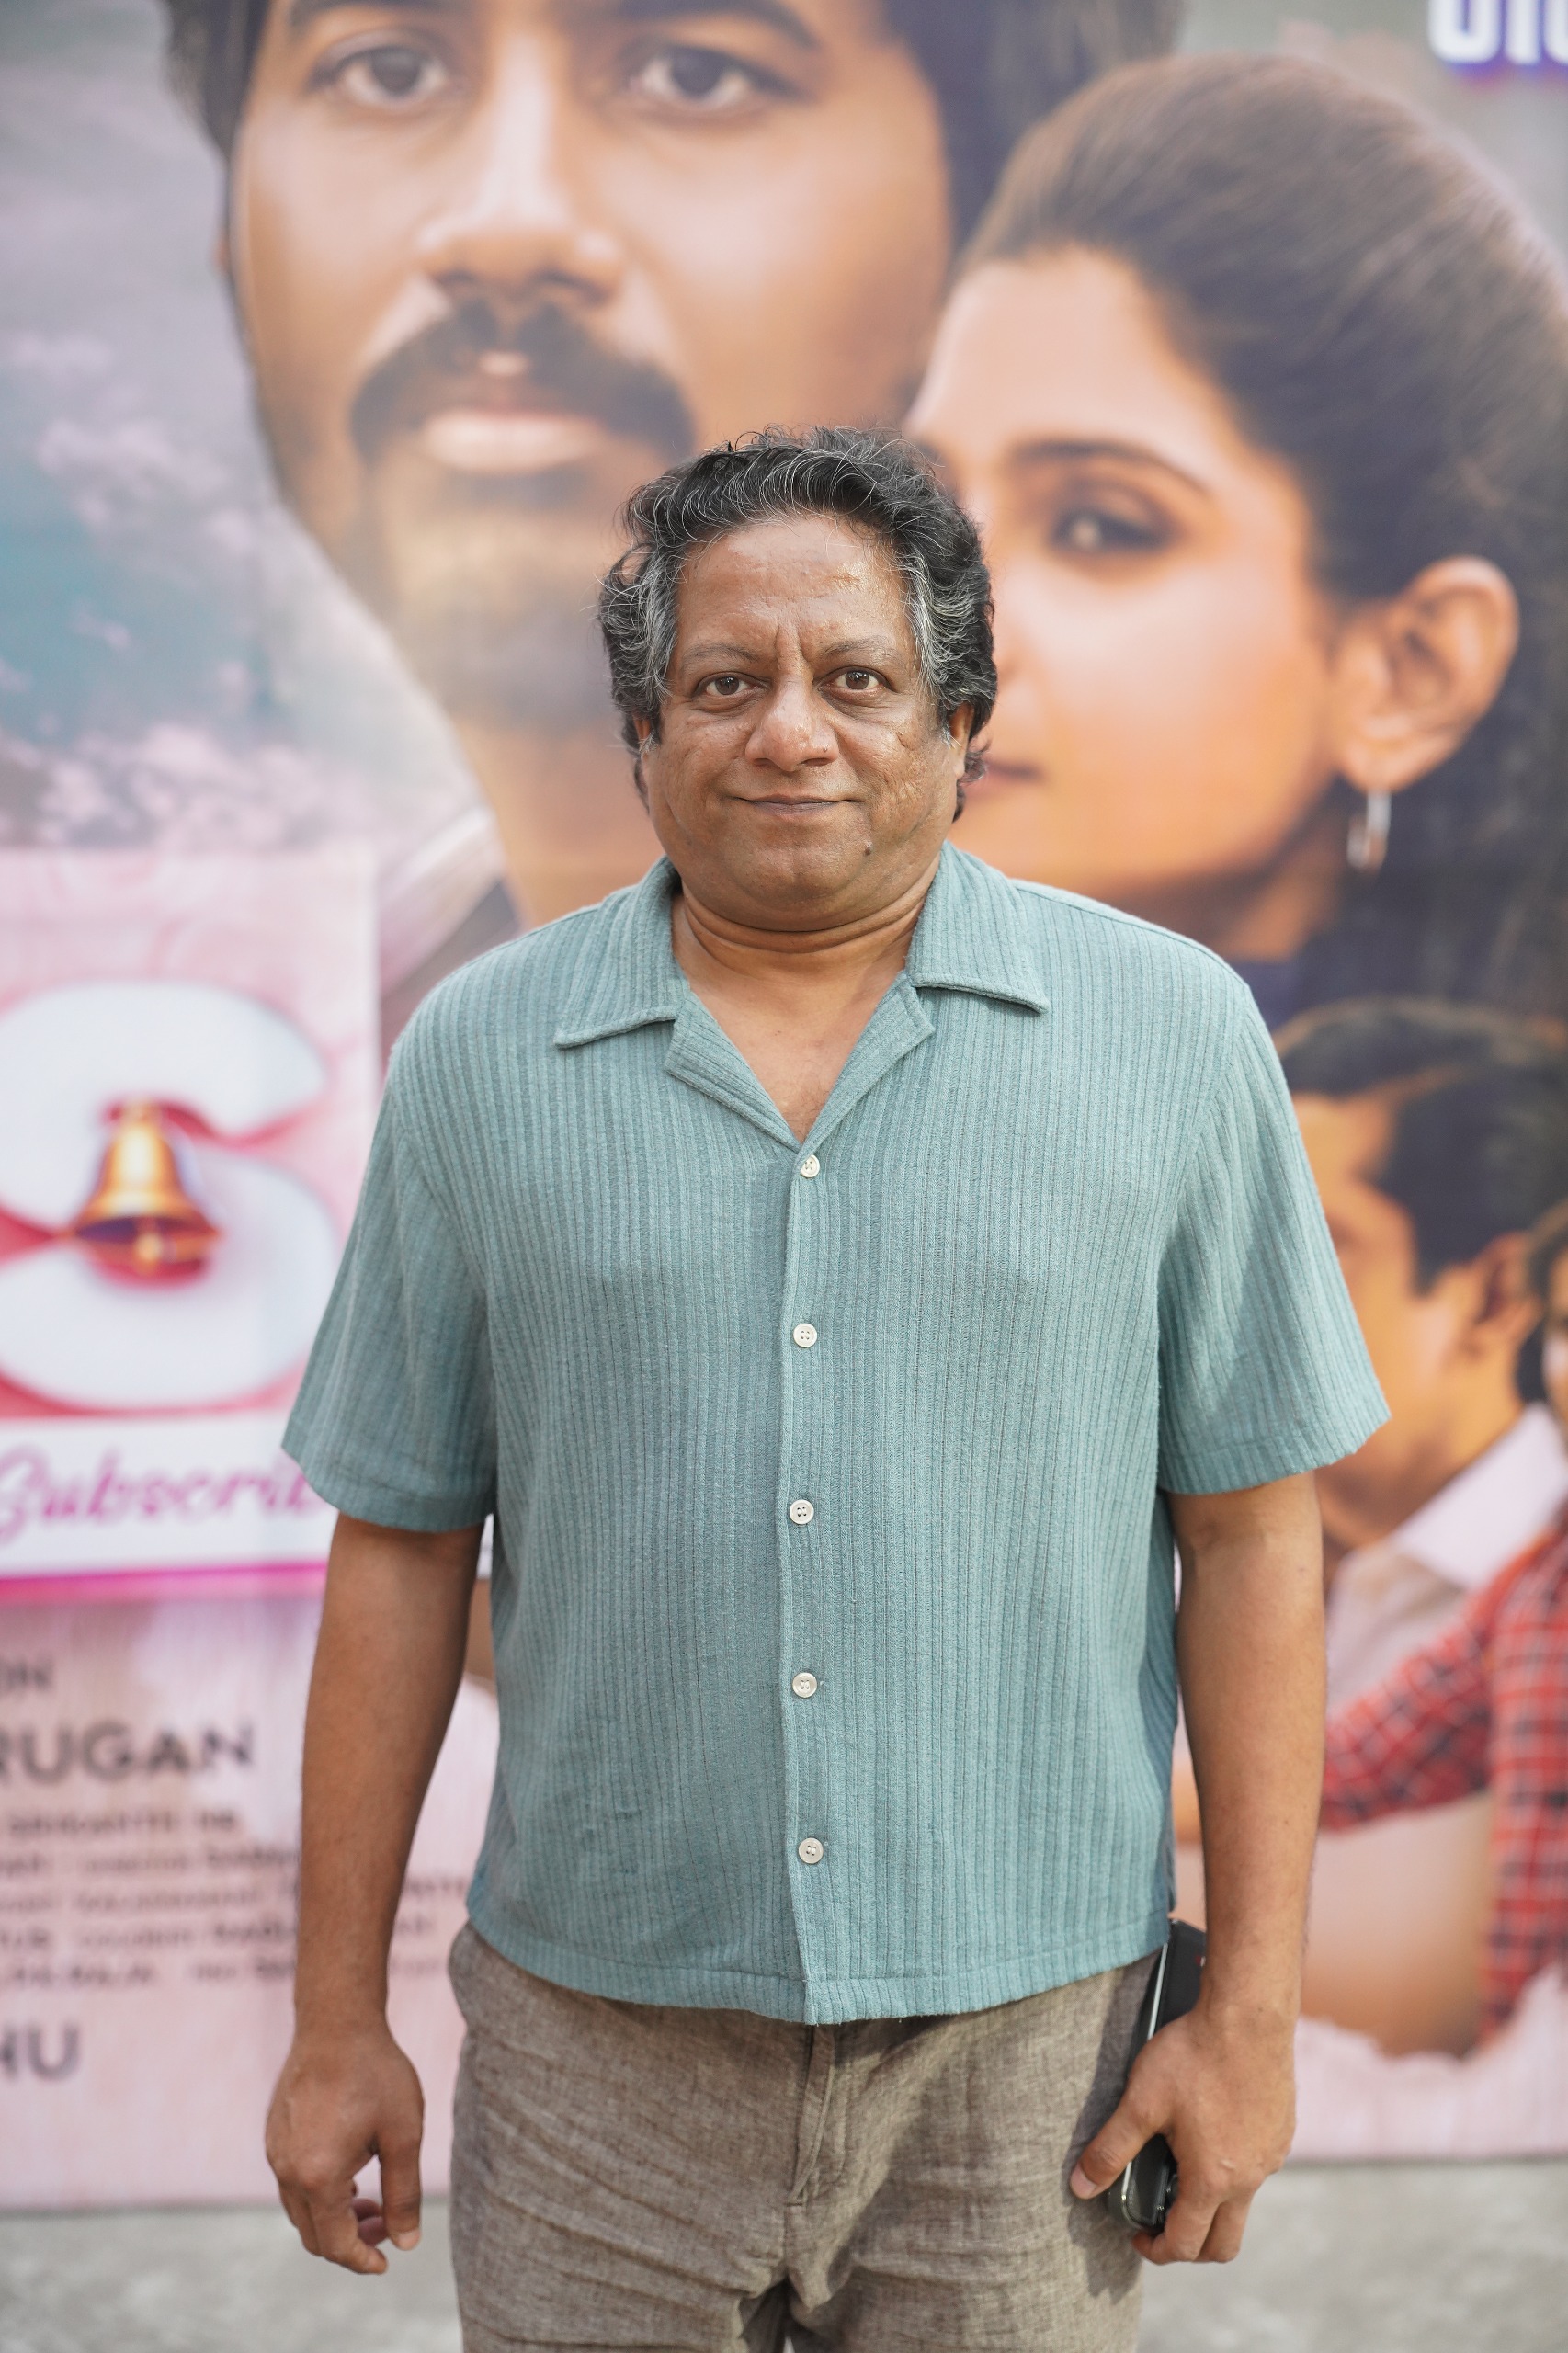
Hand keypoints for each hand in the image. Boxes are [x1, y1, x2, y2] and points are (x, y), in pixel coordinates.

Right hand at [266, 2019, 424, 2273]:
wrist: (337, 2021)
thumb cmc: (375, 2073)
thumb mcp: (403, 2135)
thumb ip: (404, 2194)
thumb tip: (407, 2242)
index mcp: (317, 2176)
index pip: (335, 2243)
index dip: (362, 2260)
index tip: (386, 2263)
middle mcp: (287, 2170)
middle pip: (313, 2234)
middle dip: (350, 2240)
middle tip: (387, 2224)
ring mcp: (275, 2152)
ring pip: (301, 2209)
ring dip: (334, 2216)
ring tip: (371, 2197)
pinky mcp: (274, 2134)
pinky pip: (292, 2182)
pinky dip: (319, 2192)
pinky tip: (350, 2170)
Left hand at [1069, 1998, 1294, 2263]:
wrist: (1249, 2014)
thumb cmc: (1194, 2055)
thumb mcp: (1141, 2102)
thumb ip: (1111, 2148)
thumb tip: (1080, 2186)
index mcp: (1213, 2180)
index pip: (1187, 2244)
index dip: (1156, 2250)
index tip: (1137, 2236)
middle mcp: (1250, 2178)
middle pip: (1224, 2244)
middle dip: (1192, 2246)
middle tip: (1163, 2224)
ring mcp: (1271, 2155)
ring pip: (1243, 2204)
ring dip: (1213, 2205)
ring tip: (1181, 2171)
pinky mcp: (1282, 2131)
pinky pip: (1258, 2169)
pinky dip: (1233, 2172)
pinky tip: (1210, 2135)